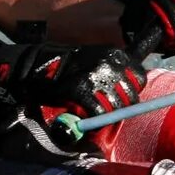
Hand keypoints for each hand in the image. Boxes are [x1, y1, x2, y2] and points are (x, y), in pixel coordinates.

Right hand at [0, 37, 149, 154]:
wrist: (35, 66)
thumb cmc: (65, 66)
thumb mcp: (93, 59)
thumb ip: (111, 71)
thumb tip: (130, 90)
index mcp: (115, 54)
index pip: (139, 77)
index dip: (131, 91)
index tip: (123, 97)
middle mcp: (110, 64)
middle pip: (131, 95)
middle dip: (122, 106)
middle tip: (108, 110)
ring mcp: (97, 78)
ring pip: (117, 107)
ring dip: (108, 115)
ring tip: (95, 114)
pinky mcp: (83, 92)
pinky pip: (99, 114)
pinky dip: (94, 120)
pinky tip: (85, 117)